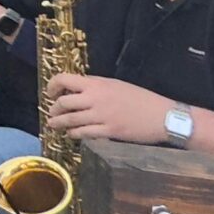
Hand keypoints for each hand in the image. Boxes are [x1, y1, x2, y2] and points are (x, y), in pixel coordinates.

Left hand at [43, 74, 175, 143]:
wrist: (163, 116)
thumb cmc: (142, 98)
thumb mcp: (117, 85)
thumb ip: (97, 85)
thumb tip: (79, 87)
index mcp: (98, 84)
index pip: (65, 79)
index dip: (53, 85)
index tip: (51, 92)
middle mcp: (96, 98)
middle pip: (63, 102)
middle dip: (54, 109)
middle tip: (52, 112)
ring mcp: (101, 116)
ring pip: (70, 120)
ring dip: (59, 123)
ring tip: (54, 125)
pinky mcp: (108, 131)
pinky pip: (84, 133)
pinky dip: (74, 134)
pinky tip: (72, 134)